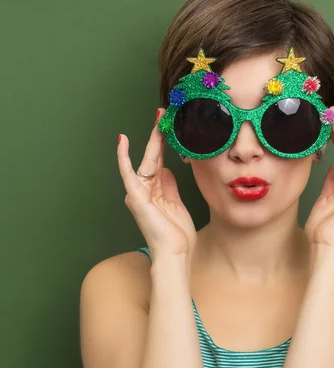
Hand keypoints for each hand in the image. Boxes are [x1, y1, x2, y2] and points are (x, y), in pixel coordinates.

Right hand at [117, 109, 196, 258]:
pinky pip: (127, 173)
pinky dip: (123, 157)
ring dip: (152, 139)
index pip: (159, 162)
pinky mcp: (136, 197)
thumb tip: (167, 169)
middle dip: (158, 135)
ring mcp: (138, 193)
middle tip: (163, 113)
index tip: (169, 126)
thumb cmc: (177, 236)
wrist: (175, 254)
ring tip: (159, 119)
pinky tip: (122, 140)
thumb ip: (170, 186)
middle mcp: (144, 190)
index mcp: (154, 192)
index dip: (163, 143)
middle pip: (152, 157)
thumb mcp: (176, 205)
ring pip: (145, 160)